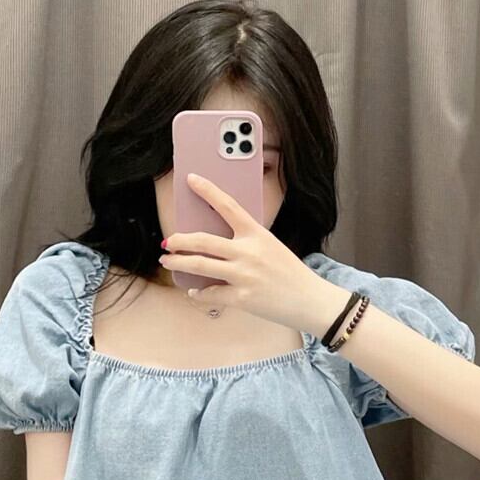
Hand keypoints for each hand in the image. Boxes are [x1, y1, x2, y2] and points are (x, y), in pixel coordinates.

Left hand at [157, 173, 347, 335]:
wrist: (311, 300)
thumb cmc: (292, 275)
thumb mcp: (272, 248)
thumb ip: (248, 244)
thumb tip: (219, 247)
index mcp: (257, 234)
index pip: (228, 205)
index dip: (207, 190)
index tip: (191, 179)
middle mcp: (248, 252)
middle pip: (204, 241)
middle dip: (180, 240)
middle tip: (168, 241)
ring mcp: (244, 275)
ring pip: (200, 266)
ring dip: (179, 263)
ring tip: (168, 262)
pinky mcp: (242, 298)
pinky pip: (211, 294)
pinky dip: (199, 294)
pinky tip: (194, 292)